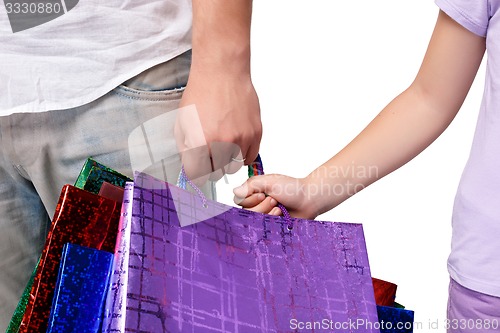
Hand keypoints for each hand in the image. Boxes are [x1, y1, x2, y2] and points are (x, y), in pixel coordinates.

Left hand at [176, 68, 261, 182]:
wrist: (222, 73)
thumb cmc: (200, 94)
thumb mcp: (182, 122)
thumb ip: (185, 149)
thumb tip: (191, 168)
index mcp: (199, 142)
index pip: (198, 175)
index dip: (196, 172)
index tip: (197, 168)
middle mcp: (221, 144)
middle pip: (217, 173)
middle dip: (211, 166)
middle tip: (209, 153)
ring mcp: (241, 140)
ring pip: (234, 167)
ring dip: (227, 160)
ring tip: (223, 145)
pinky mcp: (255, 134)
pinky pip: (250, 157)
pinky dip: (242, 155)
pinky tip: (236, 144)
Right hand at [233, 174, 319, 219]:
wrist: (309, 199)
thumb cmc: (292, 188)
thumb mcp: (269, 181)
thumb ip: (250, 185)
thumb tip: (235, 192)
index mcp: (254, 192)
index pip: (240, 200)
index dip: (250, 200)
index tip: (262, 194)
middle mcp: (257, 204)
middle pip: (246, 212)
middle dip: (260, 206)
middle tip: (273, 200)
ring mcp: (264, 215)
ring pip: (254, 220)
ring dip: (266, 213)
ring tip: (278, 207)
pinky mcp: (271, 224)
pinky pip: (263, 227)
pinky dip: (272, 220)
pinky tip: (281, 215)